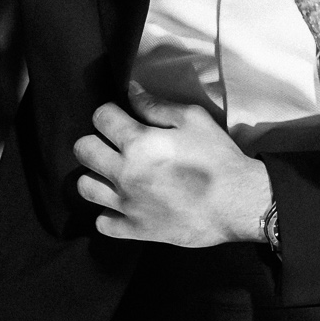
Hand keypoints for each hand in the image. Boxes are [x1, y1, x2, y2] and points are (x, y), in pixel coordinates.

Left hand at [71, 83, 272, 248]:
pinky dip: (108, 212)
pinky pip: (101, 221)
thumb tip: (131, 91)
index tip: (120, 117)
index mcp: (138, 142)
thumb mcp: (193, 119)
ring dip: (96, 175)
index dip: (109, 112)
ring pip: (85, 187)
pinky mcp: (134, 229)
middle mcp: (124, 173)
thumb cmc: (217, 156)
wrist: (236, 202)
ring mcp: (126, 204)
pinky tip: (124, 203)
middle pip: (83, 150)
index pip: (100, 117)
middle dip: (95, 140)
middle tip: (114, 144)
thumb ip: (157, 105)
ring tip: (114, 173)